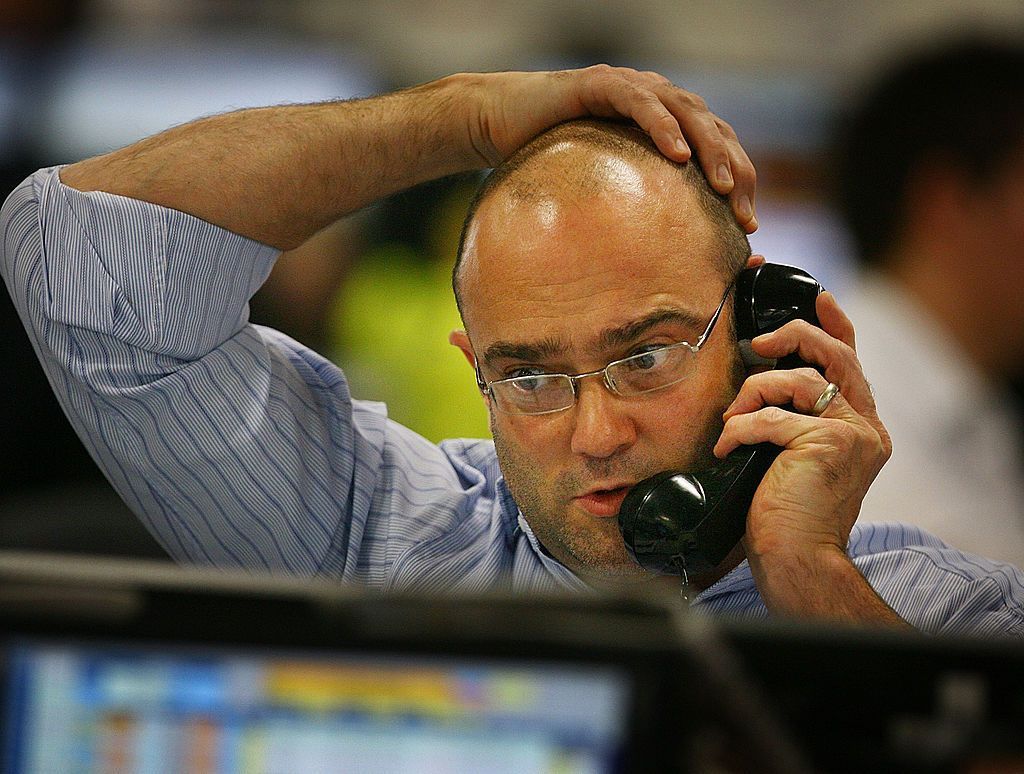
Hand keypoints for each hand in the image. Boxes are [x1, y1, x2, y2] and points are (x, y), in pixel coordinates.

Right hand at [461, 66, 757, 231]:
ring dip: (710, 148)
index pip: (716, 147)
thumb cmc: (545, 162)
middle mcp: (654, 101)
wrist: (496, 126)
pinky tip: (678, 155)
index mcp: (663, 124)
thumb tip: (652, 270)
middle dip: (736, 171)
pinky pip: (640, 102)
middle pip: (713, 129)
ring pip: (686, 111)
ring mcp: (630, 88)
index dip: (740, 182)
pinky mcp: (601, 84)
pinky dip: (662, 127)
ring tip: (724, 185)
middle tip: (744, 214)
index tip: (748, 227)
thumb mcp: (600, 193)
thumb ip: (629, 213)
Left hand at [713, 290, 898, 620]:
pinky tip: (728, 448)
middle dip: (794, 337)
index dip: (835, 325)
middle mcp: (866, 428)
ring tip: (732, 424)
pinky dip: (742, 427)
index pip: (853, 362)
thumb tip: (760, 386)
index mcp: (863, 429)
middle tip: (758, 343)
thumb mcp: (793, 459)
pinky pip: (772, 416)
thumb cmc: (786, 517)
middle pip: (836, 355)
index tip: (818, 297)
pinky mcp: (827, 443)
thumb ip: (794, 421)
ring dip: (752, 395)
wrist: (798, 561)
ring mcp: (852, 434)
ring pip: (798, 381)